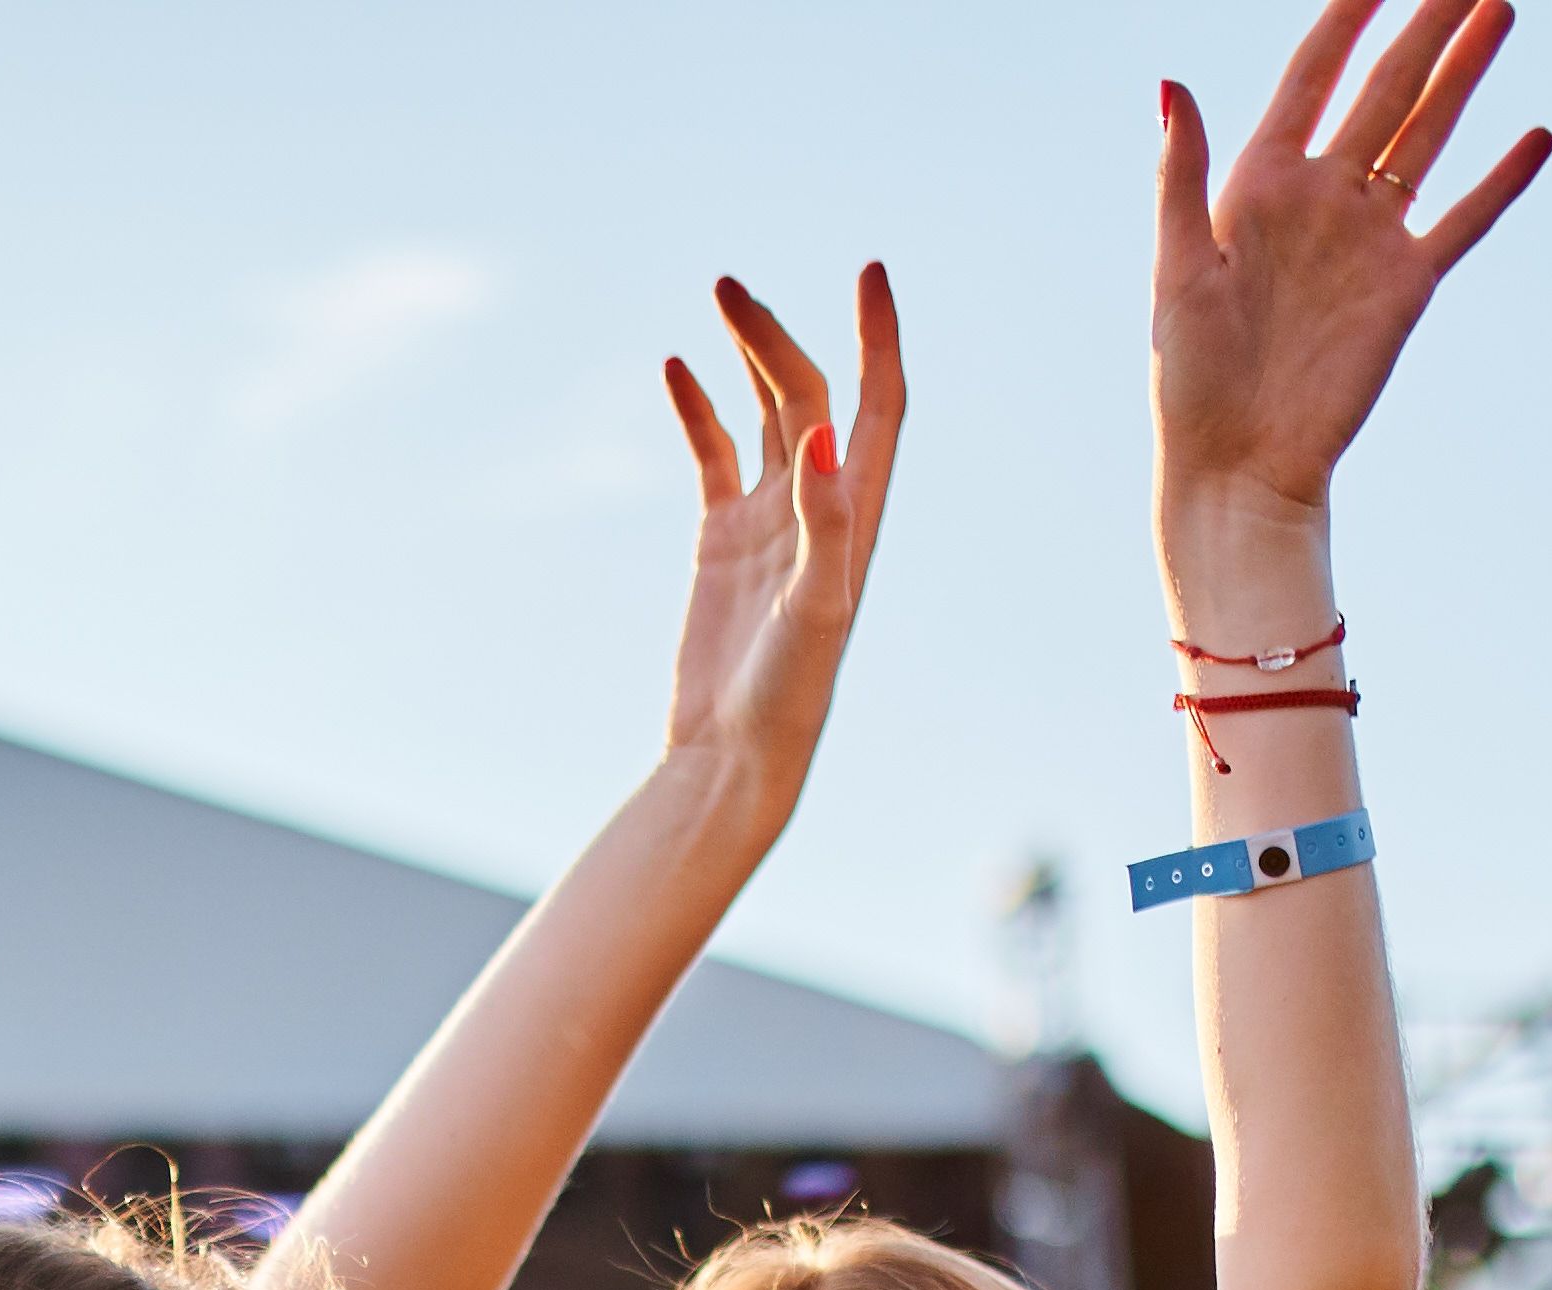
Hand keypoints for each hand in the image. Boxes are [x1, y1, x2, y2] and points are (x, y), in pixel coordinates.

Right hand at [657, 268, 905, 784]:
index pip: (877, 403)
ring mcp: (769, 520)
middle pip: (808, 394)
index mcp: (857, 514)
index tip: (870, 271)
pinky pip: (713, 456)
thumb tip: (815, 429)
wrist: (734, 756)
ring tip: (717, 299)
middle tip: (728, 288)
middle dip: (776, 336)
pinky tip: (673, 366)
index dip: (877, 337)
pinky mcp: (722, 540)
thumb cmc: (788, 697)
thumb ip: (824, 522)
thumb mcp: (814, 609)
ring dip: (745, 357)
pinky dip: (697, 409)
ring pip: (763, 415)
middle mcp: (819, 507)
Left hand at [1153, 0, 1551, 533]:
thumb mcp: (1177, 267)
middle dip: (1424, 26)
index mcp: (1260, 183)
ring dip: (1463, 73)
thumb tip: (1171, 84)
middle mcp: (1321, 197)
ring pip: (1427, 133)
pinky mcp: (1407, 286)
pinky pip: (1462, 219)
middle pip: (1384, 88)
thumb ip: (1182, 173)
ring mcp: (1369, 237)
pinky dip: (1499, 180)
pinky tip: (1534, 136)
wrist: (1240, 466)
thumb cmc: (1191, 379)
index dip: (1344, 17)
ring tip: (1498, 10)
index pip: (1312, 75)